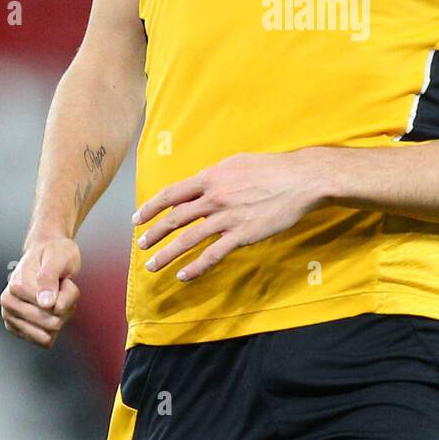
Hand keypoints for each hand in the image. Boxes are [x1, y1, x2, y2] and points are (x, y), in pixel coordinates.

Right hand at [0, 236, 81, 347]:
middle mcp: (8, 303)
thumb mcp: (58, 258)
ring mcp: (10, 317)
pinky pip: (45, 341)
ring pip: (49, 335)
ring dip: (62, 317)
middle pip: (51, 323)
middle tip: (63, 289)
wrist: (47, 255)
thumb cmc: (55, 254)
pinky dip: (55, 328)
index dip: (67, 295)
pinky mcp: (18, 329)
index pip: (52, 307)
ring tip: (57, 298)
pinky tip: (52, 310)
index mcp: (16, 286)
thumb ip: (50, 278)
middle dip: (66, 307)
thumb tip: (45, 304)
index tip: (64, 280)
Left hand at [133, 150, 330, 282]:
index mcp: (211, 177)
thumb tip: (199, 187)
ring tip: (153, 266)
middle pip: (175, 219)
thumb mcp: (237, 163)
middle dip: (154, 234)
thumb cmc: (271, 168)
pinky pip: (213, 254)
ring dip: (167, 254)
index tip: (137, 219)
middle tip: (141, 246)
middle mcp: (214, 197)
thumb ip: (215, 176)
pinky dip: (196, 267)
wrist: (301, 179)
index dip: (150, 208)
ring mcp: (228, 217)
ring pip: (189, 239)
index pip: (171, 194)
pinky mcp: (243, 235)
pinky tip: (183, 276)